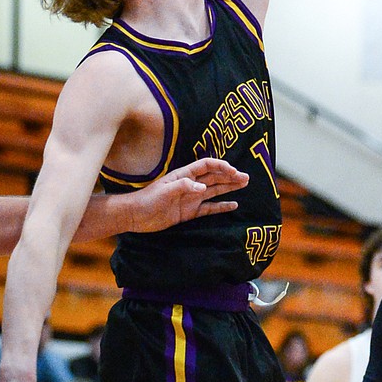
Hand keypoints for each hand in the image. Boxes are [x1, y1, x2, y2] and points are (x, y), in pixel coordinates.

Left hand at [127, 159, 249, 231]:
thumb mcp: (164, 191)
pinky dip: (222, 207)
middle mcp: (190, 185)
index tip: (233, 170)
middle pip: (214, 177)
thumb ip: (183, 187)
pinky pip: (210, 208)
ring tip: (244, 184)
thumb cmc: (147, 200)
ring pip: (215, 191)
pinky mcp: (190, 212)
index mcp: (184, 175)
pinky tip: (233, 205)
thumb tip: (202, 187)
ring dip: (229, 187)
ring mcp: (191, 198)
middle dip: (230, 176)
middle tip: (246, 178)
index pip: (206, 166)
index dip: (220, 166)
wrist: (136, 216)